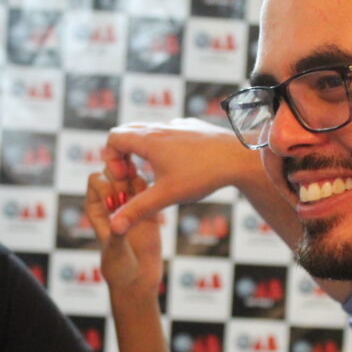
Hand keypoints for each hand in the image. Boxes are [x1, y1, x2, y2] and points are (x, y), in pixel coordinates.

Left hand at [85, 172, 161, 292]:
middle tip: (131, 187)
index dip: (105, 181)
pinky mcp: (149, 210)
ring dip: (138, 177)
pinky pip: (149, 189)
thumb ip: (117, 232)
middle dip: (122, 173)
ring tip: (144, 192)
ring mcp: (131, 205)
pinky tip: (157, 194)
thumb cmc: (118, 269)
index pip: (95, 180)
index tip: (115, 198)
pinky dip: (152, 186)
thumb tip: (120, 218)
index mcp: (96, 208)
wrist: (137, 282)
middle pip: (114, 173)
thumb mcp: (115, 250)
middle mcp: (112, 203)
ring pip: (132, 177)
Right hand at [102, 118, 253, 234]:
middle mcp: (161, 127)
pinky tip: (179, 166)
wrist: (240, 157)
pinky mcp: (192, 127)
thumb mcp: (166, 196)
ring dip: (143, 150)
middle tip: (134, 175)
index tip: (126, 177)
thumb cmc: (202, 175)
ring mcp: (177, 124)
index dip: (111, 158)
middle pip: (127, 131)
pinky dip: (164, 146)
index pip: (113, 138)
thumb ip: (137, 210)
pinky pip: (169, 132)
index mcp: (148, 139)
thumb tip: (113, 227)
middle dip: (123, 154)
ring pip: (148, 131)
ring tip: (155, 173)